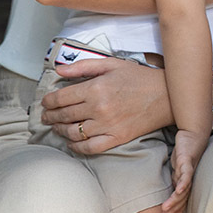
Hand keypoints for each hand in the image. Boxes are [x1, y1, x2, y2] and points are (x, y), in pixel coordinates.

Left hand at [39, 57, 171, 154]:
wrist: (166, 95)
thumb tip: (59, 70)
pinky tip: (72, 142)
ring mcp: (107, 125)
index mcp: (96, 88)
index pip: (61, 98)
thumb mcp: (112, 64)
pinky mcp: (116, 138)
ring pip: (72, 133)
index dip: (48, 101)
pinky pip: (89, 147)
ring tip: (57, 127)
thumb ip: (83, 66)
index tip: (45, 102)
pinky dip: (76, 147)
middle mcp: (98, 108)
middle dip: (50, 116)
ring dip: (60, 131)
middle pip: (63, 116)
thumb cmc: (140, 77)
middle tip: (45, 116)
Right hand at [160, 129, 208, 212]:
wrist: (194, 132)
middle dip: (174, 208)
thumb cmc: (185, 150)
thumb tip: (170, 187)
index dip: (178, 209)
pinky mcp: (187, 160)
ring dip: (175, 200)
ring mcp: (189, 169)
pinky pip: (186, 174)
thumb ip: (174, 176)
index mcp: (185, 179)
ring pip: (183, 188)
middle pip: (183, 196)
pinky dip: (183, 183)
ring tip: (165, 209)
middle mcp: (189, 177)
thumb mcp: (177, 166)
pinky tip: (178, 190)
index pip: (182, 197)